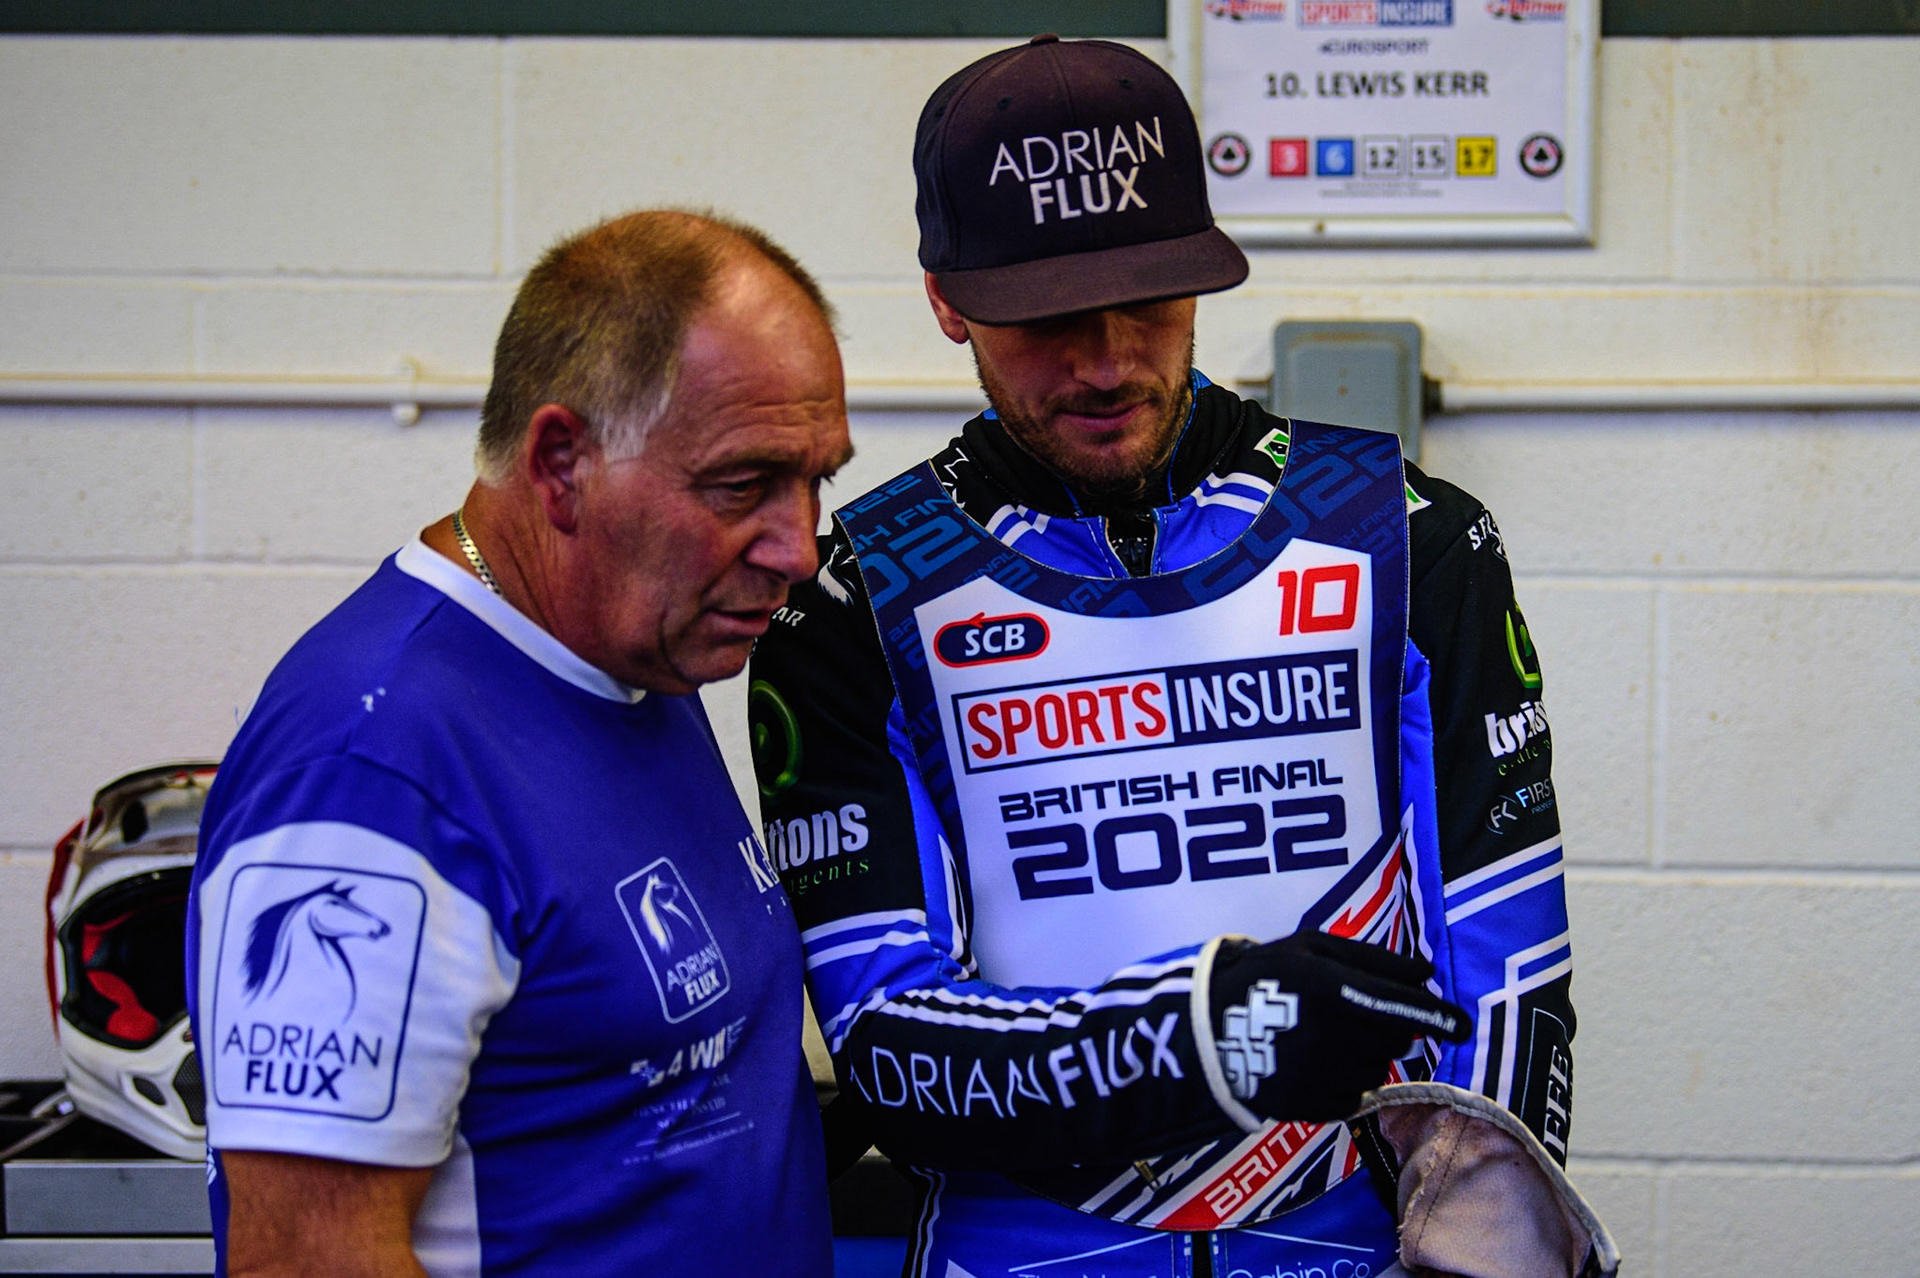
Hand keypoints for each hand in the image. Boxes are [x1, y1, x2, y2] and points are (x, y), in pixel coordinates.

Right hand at [1208, 931, 1470, 1122]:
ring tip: (1328, 1039)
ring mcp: (1321, 1075)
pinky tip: (1315, 1063)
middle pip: (1395, 1040)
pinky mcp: (1312, 1107)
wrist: (1208, 1030)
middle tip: (1354, 1015)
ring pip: (1378, 1070)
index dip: (1438, 1017)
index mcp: (1331, 989)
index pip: (1402, 1007)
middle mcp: (1330, 1035)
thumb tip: (1426, 973)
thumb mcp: (1310, 948)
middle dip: (1388, 1028)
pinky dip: (1345, 1081)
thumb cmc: (1264, 977)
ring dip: (1367, 1055)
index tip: (1462, 1025)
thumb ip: (1371, 959)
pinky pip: (1355, 1096)